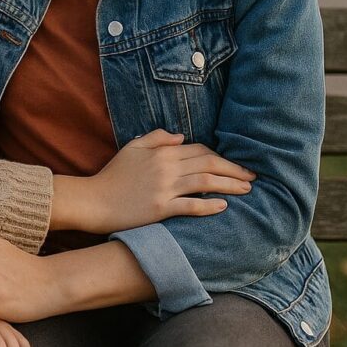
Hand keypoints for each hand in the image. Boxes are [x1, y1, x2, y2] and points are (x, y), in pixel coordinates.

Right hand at [75, 130, 256, 232]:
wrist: (94, 200)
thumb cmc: (113, 175)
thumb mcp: (132, 147)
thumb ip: (157, 138)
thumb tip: (182, 137)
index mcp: (162, 153)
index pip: (199, 150)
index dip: (220, 156)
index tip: (234, 163)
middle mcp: (166, 168)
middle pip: (209, 164)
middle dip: (234, 169)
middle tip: (252, 176)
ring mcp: (164, 189)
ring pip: (206, 183)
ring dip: (230, 185)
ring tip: (246, 190)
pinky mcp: (161, 209)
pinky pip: (191, 206)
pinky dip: (210, 206)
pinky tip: (224, 206)